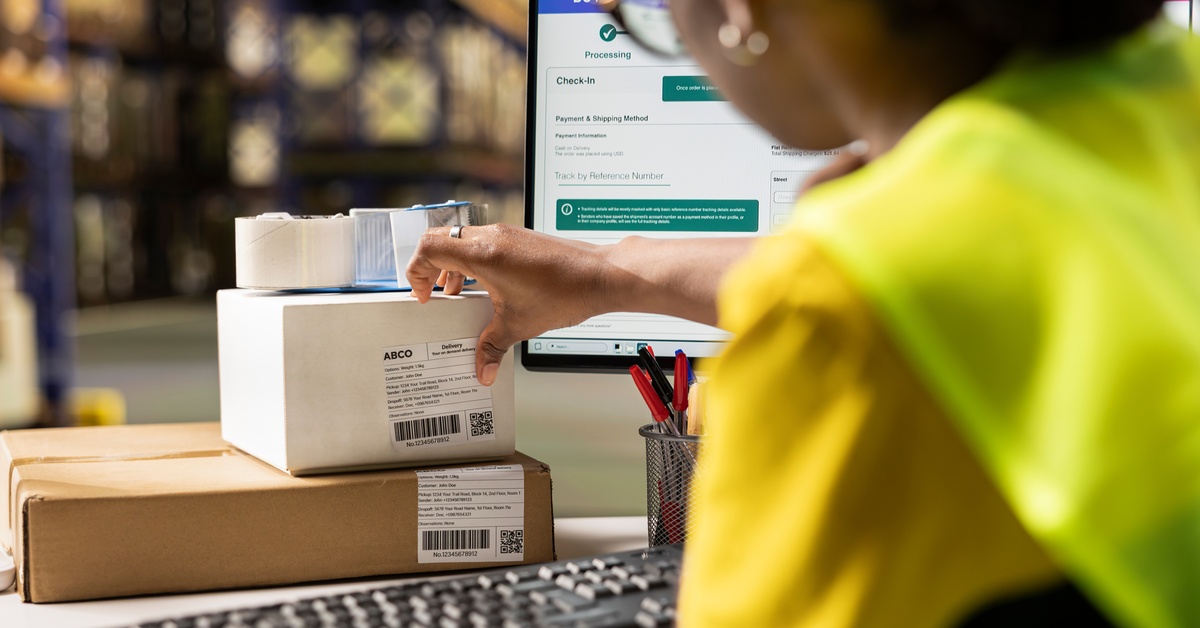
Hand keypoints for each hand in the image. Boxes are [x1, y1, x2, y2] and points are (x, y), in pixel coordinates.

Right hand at [406, 224, 607, 384]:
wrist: (600, 275)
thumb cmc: (564, 292)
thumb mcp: (518, 325)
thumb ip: (492, 348)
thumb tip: (481, 370)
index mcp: (482, 253)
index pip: (429, 247)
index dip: (417, 271)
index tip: (423, 294)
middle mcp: (491, 236)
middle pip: (441, 240)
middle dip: (431, 268)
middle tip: (435, 294)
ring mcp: (507, 234)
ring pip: (463, 240)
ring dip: (454, 265)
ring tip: (459, 293)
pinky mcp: (520, 238)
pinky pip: (484, 243)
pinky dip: (475, 262)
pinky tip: (488, 288)